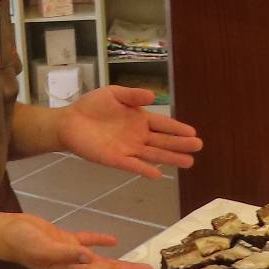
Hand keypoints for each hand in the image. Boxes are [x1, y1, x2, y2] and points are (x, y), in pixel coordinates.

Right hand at [0, 211, 153, 268]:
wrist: (6, 233)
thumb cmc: (23, 242)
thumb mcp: (44, 247)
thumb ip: (66, 252)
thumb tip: (88, 256)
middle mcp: (73, 265)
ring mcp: (69, 254)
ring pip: (99, 260)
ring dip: (118, 262)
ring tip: (137, 266)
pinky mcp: (64, 241)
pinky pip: (86, 242)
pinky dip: (99, 242)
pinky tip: (112, 241)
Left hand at [58, 85, 202, 180]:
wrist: (69, 122)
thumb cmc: (92, 106)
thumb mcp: (114, 94)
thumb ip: (133, 95)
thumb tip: (153, 96)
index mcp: (140, 118)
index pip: (163, 124)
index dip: (177, 129)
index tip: (193, 133)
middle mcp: (138, 135)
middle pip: (163, 141)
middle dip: (180, 144)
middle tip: (199, 147)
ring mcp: (128, 149)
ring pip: (154, 154)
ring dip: (170, 158)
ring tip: (189, 162)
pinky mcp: (116, 159)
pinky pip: (134, 165)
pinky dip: (145, 170)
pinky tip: (158, 175)